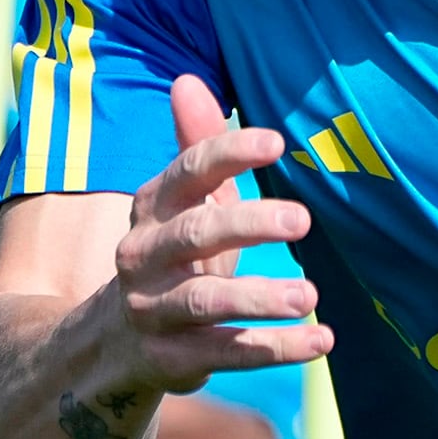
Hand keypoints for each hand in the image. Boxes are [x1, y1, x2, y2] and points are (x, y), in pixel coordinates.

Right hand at [98, 73, 330, 407]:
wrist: (116, 342)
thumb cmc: (173, 255)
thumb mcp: (184, 203)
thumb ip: (197, 146)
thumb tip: (187, 79)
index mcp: (153, 207)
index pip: (188, 172)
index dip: (229, 154)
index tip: (277, 142)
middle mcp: (143, 255)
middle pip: (195, 234)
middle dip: (248, 224)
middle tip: (303, 220)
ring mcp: (154, 310)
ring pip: (205, 302)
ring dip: (259, 298)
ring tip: (309, 295)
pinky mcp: (172, 359)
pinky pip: (226, 352)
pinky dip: (275, 349)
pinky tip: (321, 339)